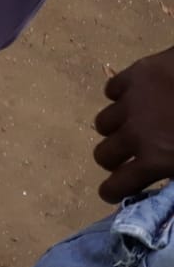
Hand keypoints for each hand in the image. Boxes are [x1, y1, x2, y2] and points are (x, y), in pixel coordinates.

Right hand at [94, 45, 173, 201]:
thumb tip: (164, 171)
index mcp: (155, 159)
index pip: (114, 186)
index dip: (113, 190)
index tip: (116, 189)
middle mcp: (134, 134)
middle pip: (102, 155)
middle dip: (114, 159)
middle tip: (129, 154)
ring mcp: (131, 102)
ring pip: (103, 123)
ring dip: (116, 128)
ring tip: (132, 122)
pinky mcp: (135, 75)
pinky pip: (111, 90)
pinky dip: (120, 95)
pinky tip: (138, 95)